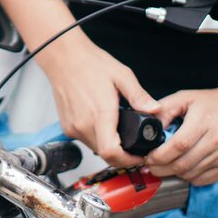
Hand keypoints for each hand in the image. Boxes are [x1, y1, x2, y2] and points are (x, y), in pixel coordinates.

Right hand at [40, 35, 159, 168]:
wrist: (63, 57)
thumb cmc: (90, 63)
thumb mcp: (122, 75)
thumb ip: (139, 96)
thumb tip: (155, 110)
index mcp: (100, 113)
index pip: (111, 152)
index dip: (128, 160)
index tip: (139, 156)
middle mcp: (84, 124)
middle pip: (105, 154)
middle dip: (122, 153)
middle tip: (133, 144)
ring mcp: (73, 127)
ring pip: (95, 148)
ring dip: (108, 145)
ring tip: (117, 129)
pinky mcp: (67, 127)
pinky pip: (85, 140)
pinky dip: (96, 137)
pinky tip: (102, 122)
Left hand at [146, 85, 217, 185]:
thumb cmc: (214, 102)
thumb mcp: (186, 97)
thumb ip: (165, 110)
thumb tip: (148, 125)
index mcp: (203, 122)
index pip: (179, 146)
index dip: (160, 155)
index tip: (149, 156)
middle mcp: (216, 141)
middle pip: (183, 164)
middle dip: (161, 168)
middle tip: (151, 164)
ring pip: (191, 175)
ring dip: (174, 174)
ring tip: (165, 166)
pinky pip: (203, 180)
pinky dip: (189, 178)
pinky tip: (183, 168)